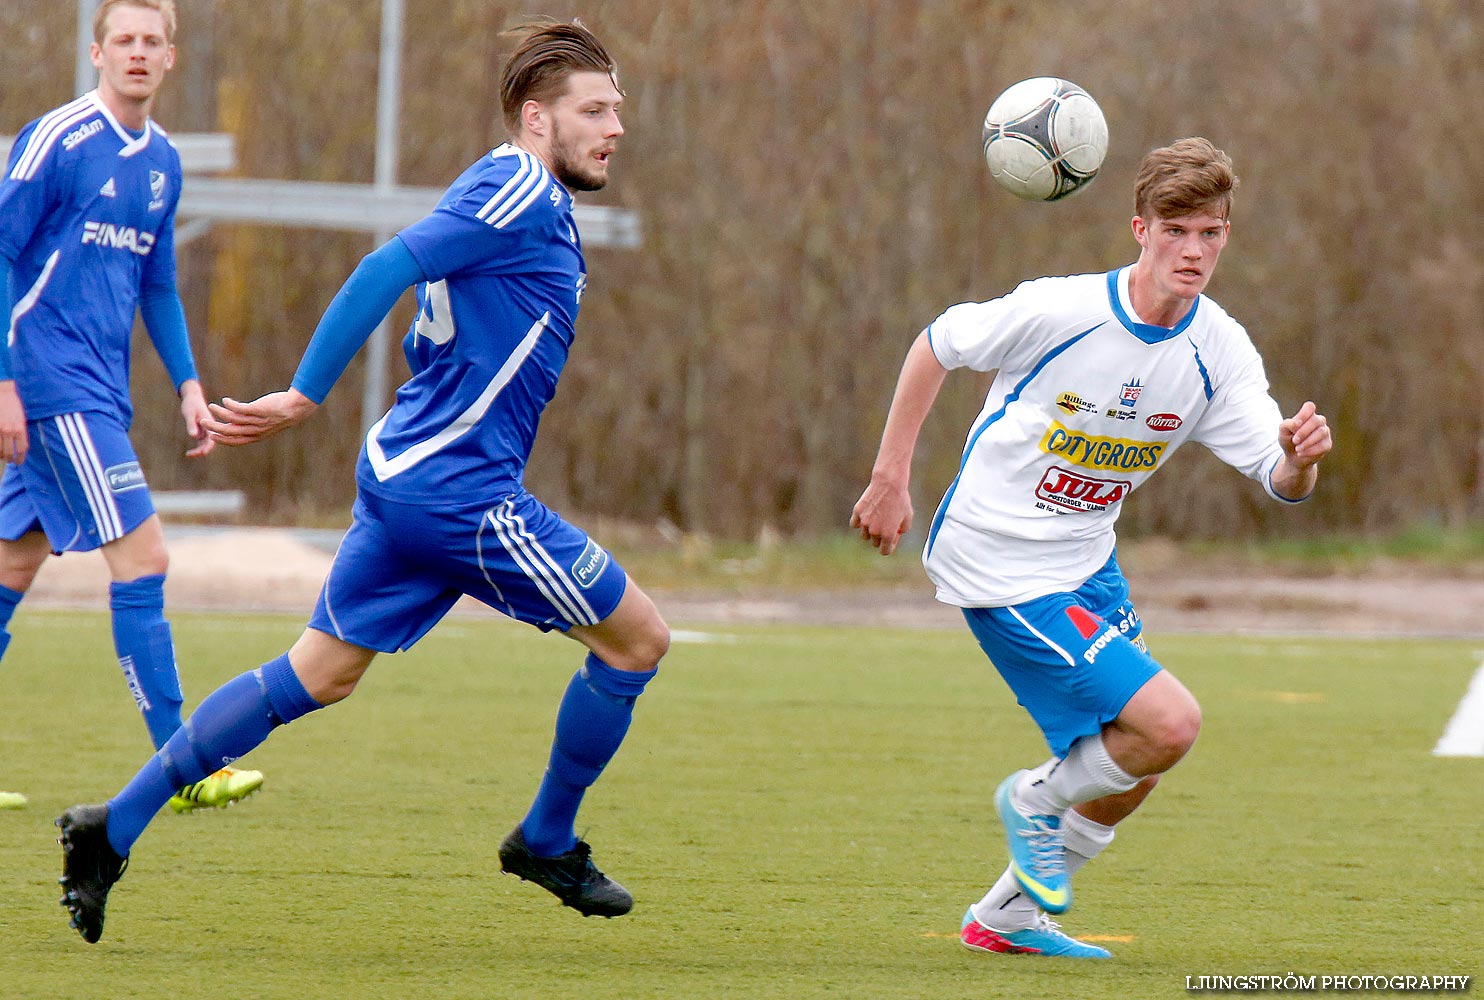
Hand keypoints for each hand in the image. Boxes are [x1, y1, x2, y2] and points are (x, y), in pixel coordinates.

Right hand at [0, 380, 27, 464]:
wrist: (3, 392)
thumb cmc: (13, 404)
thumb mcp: (21, 418)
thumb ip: (21, 431)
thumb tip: (20, 444)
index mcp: (20, 428)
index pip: (22, 449)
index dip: (20, 458)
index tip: (19, 463)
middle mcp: (9, 430)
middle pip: (9, 452)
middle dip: (10, 459)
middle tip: (10, 461)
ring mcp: (0, 429)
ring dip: (1, 455)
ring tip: (2, 457)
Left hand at [178, 380, 214, 456]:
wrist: (192, 397)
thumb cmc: (191, 404)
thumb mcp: (190, 413)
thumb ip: (191, 424)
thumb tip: (194, 436)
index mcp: (210, 424)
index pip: (212, 439)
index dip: (208, 447)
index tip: (202, 453)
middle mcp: (210, 429)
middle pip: (209, 444)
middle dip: (201, 451)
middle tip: (189, 454)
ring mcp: (206, 431)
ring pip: (205, 444)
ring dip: (199, 451)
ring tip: (188, 454)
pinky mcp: (201, 431)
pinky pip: (201, 442)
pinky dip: (197, 448)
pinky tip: (188, 453)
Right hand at [200, 388, 318, 446]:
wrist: (296, 408)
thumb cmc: (279, 415)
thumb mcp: (264, 425)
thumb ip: (248, 426)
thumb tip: (233, 426)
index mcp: (257, 436)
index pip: (236, 441)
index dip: (223, 439)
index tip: (212, 436)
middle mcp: (256, 430)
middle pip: (230, 431)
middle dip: (215, 427)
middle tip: (203, 421)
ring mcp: (257, 420)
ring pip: (233, 419)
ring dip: (220, 413)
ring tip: (211, 406)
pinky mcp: (259, 409)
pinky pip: (240, 408)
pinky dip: (230, 404)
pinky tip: (225, 400)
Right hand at [850, 476, 912, 555]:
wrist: (889, 483)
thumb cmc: (901, 500)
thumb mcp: (908, 518)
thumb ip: (901, 531)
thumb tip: (893, 537)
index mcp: (888, 535)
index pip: (884, 551)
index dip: (889, 546)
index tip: (892, 537)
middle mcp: (875, 531)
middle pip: (875, 543)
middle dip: (880, 537)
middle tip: (886, 524)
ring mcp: (864, 522)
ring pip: (864, 535)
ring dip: (869, 531)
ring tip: (877, 519)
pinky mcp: (857, 512)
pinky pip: (855, 524)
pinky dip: (859, 522)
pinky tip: (866, 515)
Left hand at [1278, 400, 1330, 469]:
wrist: (1293, 456)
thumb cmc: (1288, 439)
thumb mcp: (1283, 431)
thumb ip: (1288, 424)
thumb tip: (1297, 424)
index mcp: (1307, 415)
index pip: (1310, 407)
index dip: (1304, 414)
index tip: (1296, 424)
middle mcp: (1318, 421)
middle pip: (1315, 420)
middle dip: (1303, 432)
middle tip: (1294, 441)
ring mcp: (1325, 432)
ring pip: (1321, 432)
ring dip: (1307, 442)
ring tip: (1297, 448)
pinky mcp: (1328, 444)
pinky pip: (1323, 445)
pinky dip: (1310, 450)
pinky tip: (1301, 453)